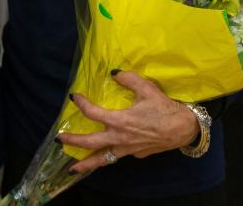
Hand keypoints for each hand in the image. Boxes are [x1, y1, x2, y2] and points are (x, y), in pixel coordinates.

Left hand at [60, 71, 199, 173]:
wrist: (184, 129)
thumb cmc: (165, 108)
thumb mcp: (147, 88)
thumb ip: (128, 79)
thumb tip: (114, 73)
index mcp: (120, 121)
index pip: (92, 114)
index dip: (81, 104)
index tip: (74, 97)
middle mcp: (120, 138)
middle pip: (90, 143)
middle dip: (73, 141)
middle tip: (59, 140)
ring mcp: (127, 149)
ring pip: (103, 159)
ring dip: (86, 163)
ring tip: (72, 169)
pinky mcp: (136, 154)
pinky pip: (118, 156)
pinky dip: (107, 157)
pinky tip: (105, 154)